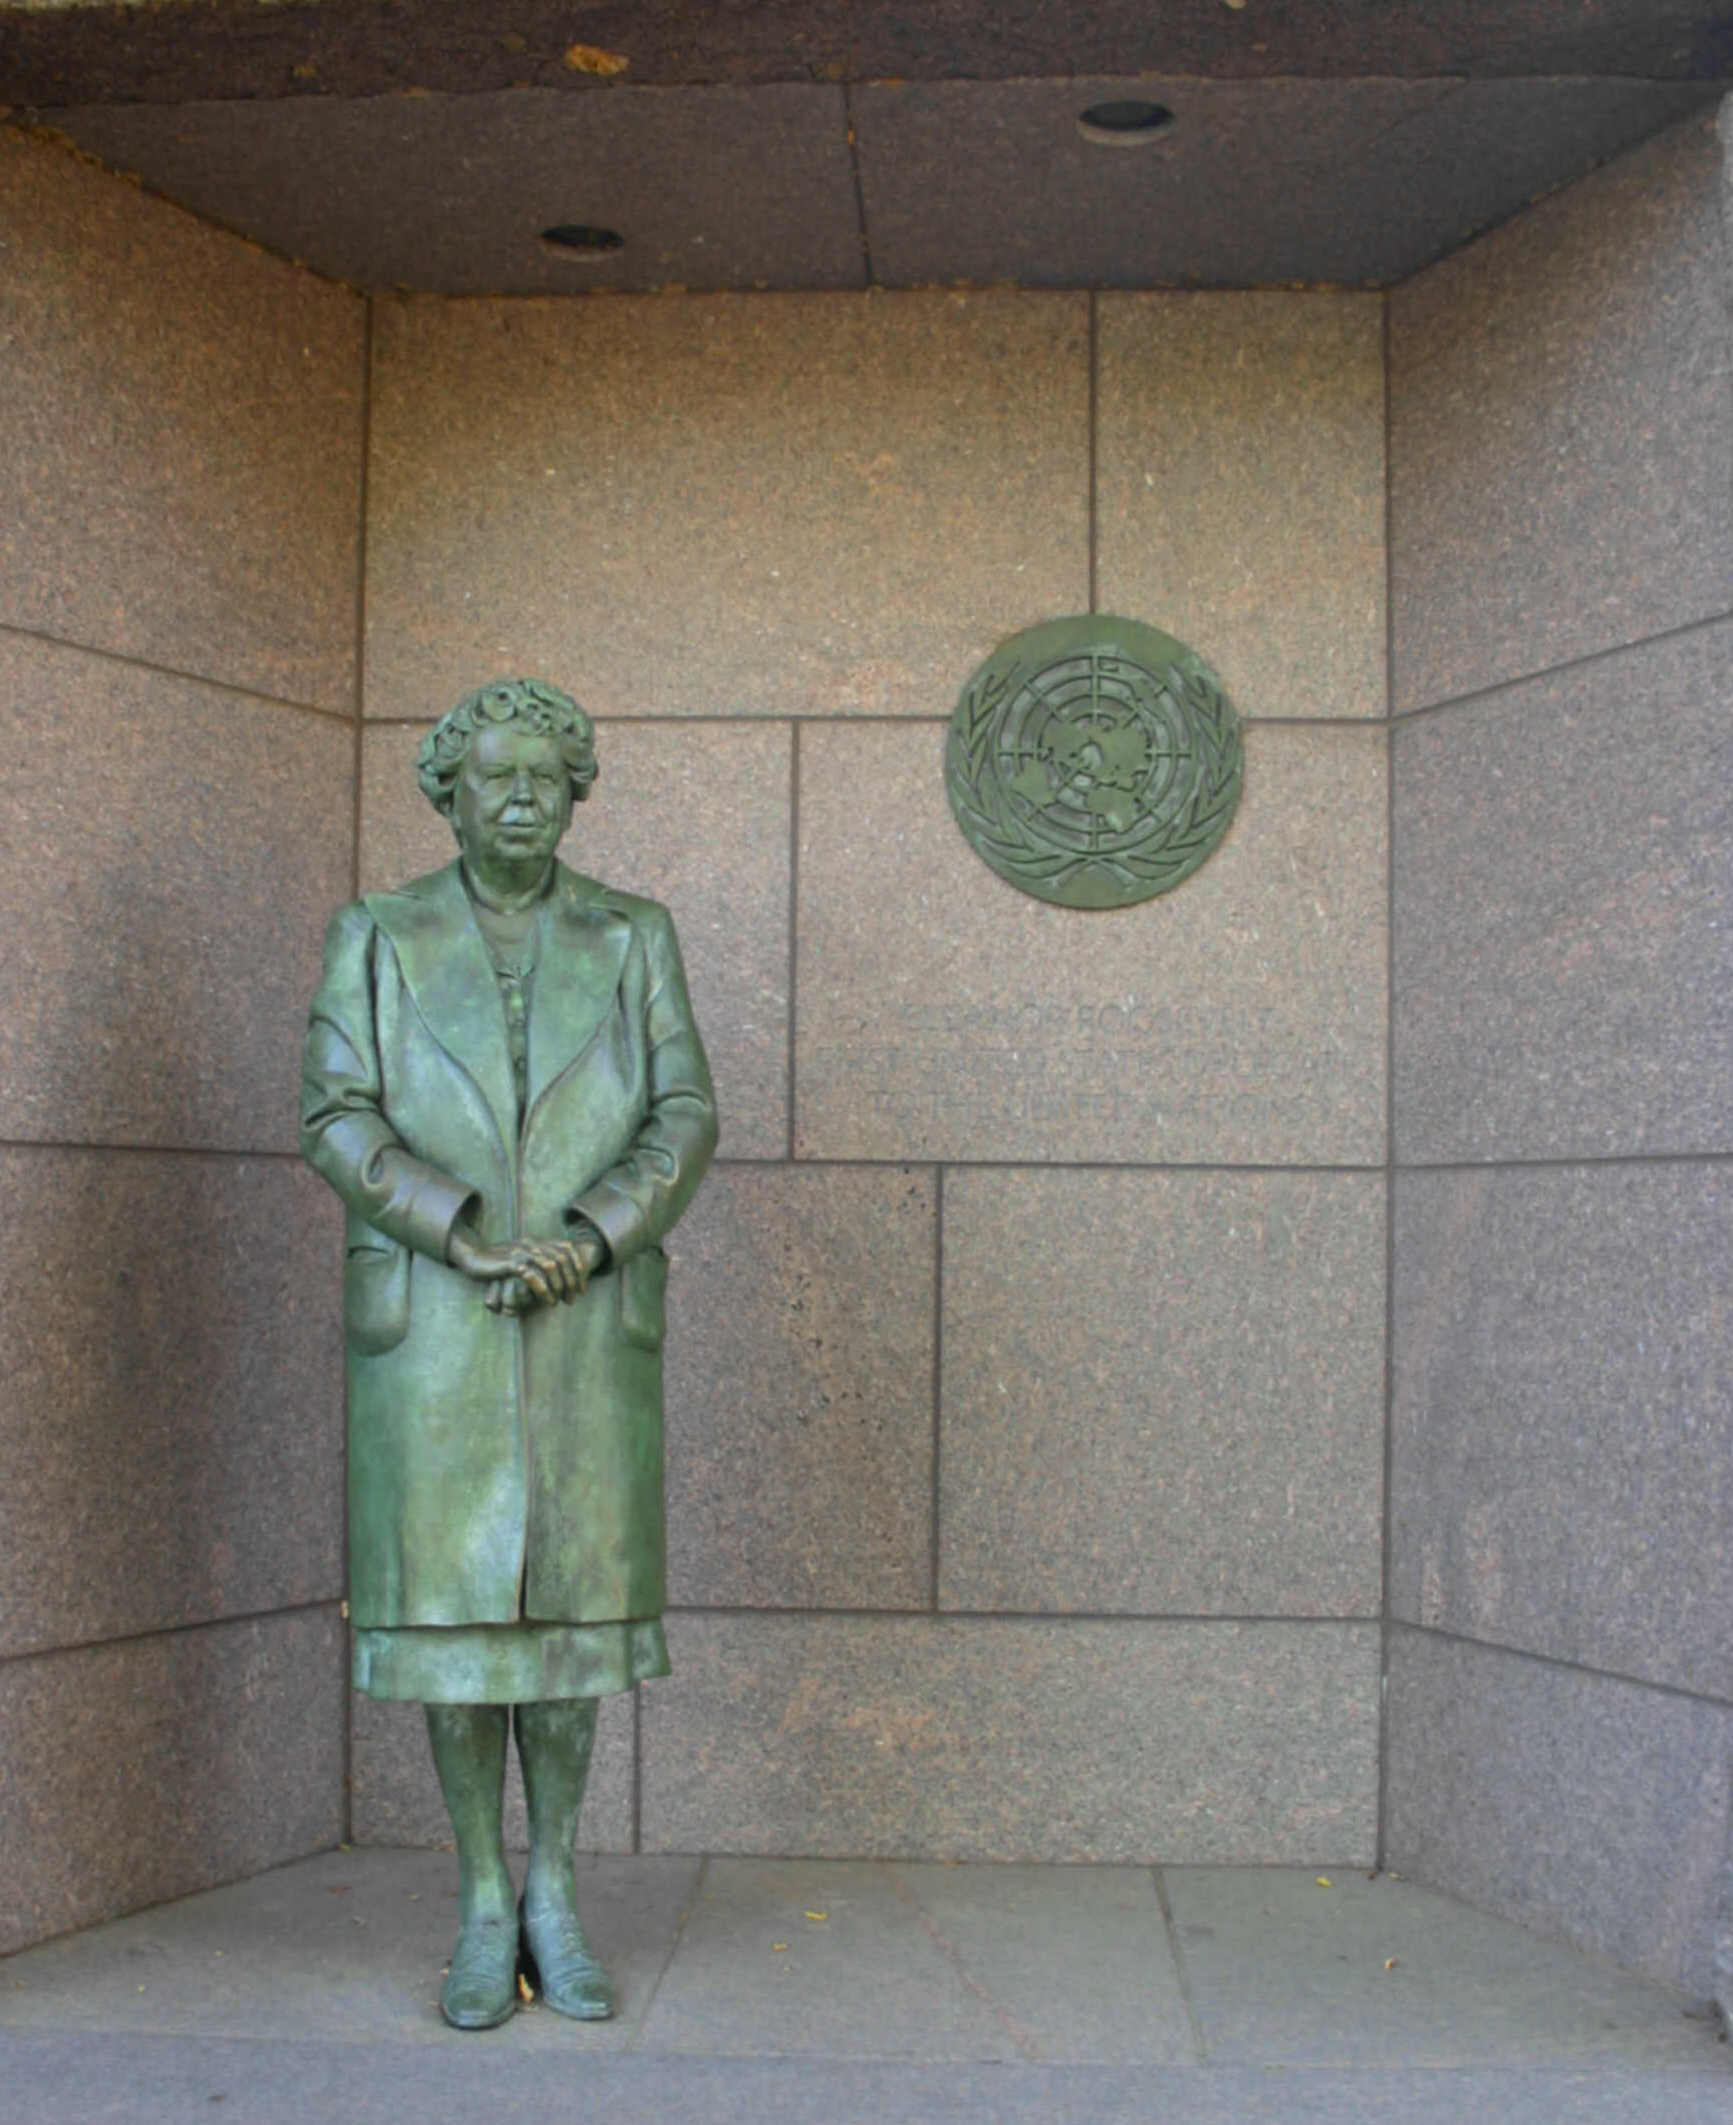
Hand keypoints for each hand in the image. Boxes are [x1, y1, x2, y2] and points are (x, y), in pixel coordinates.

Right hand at [449, 1224, 587, 1307]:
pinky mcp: (510, 1263)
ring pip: (551, 1265)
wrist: (473, 1257)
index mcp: (538, 1241)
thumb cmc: (499, 1262)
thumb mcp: (523, 1259)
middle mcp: (532, 1243)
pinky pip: (532, 1275)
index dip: (579, 1267)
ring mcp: (522, 1252)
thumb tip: (560, 1276)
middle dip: (572, 1280)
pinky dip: (543, 1289)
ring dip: (559, 1286)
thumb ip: (540, 1262)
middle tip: (573, 1299)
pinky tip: (546, 1300)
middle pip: (562, 1258)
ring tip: (559, 1302)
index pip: (567, 1248)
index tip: (582, 1287)